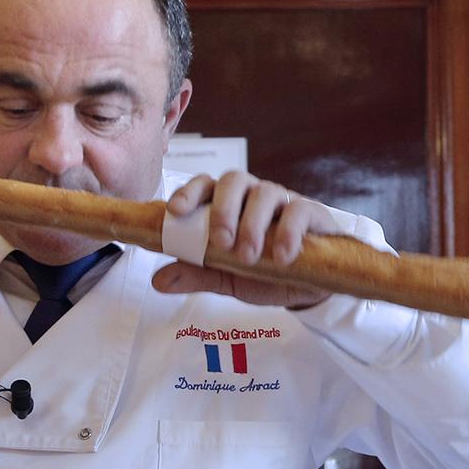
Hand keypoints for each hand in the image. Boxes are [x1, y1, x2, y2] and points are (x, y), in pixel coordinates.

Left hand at [150, 170, 337, 308]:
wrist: (306, 288)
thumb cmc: (263, 273)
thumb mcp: (227, 278)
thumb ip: (196, 274)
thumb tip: (157, 281)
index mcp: (228, 205)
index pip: (205, 185)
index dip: (189, 193)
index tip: (175, 212)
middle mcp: (253, 196)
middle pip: (234, 180)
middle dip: (223, 210)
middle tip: (221, 243)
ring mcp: (282, 201)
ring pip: (265, 192)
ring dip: (252, 224)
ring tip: (248, 257)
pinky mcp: (311, 212)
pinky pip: (298, 210)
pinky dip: (289, 232)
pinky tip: (282, 257)